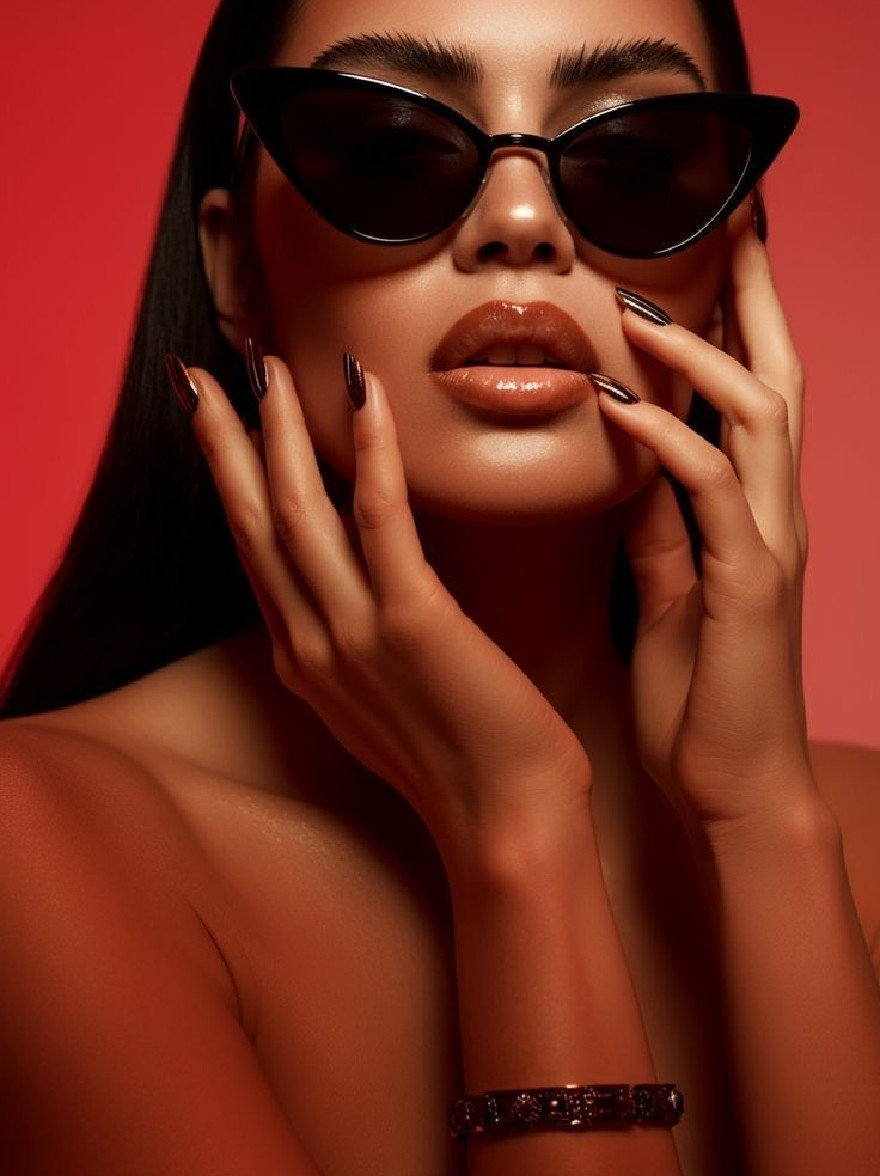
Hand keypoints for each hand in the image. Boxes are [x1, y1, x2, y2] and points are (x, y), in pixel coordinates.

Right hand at [185, 354, 590, 857]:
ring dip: (277, 431)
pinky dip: (369, 452)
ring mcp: (354, 635)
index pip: (253, 552)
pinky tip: (365, 395)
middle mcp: (312, 643)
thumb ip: (352, 644)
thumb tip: (353, 593)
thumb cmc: (458, 761)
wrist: (505, 824)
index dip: (229, 482)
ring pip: (298, 512)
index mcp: (305, 659)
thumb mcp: (380, 702)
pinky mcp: (412, 624)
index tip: (216, 423)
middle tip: (206, 371)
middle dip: (225, 442)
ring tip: (269, 365)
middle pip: (252, 523)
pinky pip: (381, 520)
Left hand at [597, 212, 813, 831]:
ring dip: (700, 351)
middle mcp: (773, 516)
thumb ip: (658, 526)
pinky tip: (617, 399)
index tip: (709, 257)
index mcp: (752, 517)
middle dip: (754, 298)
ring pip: (758, 416)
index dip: (739, 324)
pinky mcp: (748, 582)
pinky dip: (664, 436)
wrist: (734, 787)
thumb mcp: (671, 592)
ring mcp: (768, 544)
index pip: (753, 398)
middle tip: (727, 223)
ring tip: (637, 300)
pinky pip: (707, 488)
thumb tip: (630, 465)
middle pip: (778, 378)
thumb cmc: (703, 696)